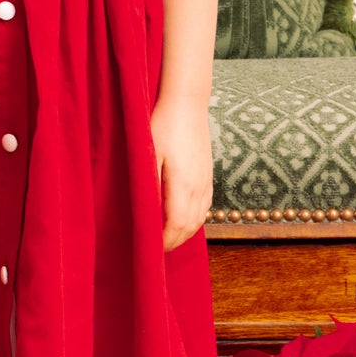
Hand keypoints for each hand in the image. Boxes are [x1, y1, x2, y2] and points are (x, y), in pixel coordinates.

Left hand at [150, 94, 212, 250]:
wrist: (187, 104)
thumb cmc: (162, 125)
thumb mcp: (148, 155)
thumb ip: (149, 185)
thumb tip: (147, 214)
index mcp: (183, 184)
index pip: (176, 224)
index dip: (164, 241)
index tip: (150, 250)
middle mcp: (198, 186)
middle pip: (189, 227)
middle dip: (173, 242)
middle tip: (154, 251)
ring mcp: (206, 181)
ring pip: (199, 219)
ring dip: (184, 234)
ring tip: (166, 240)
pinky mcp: (208, 175)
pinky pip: (205, 207)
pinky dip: (193, 221)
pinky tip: (182, 222)